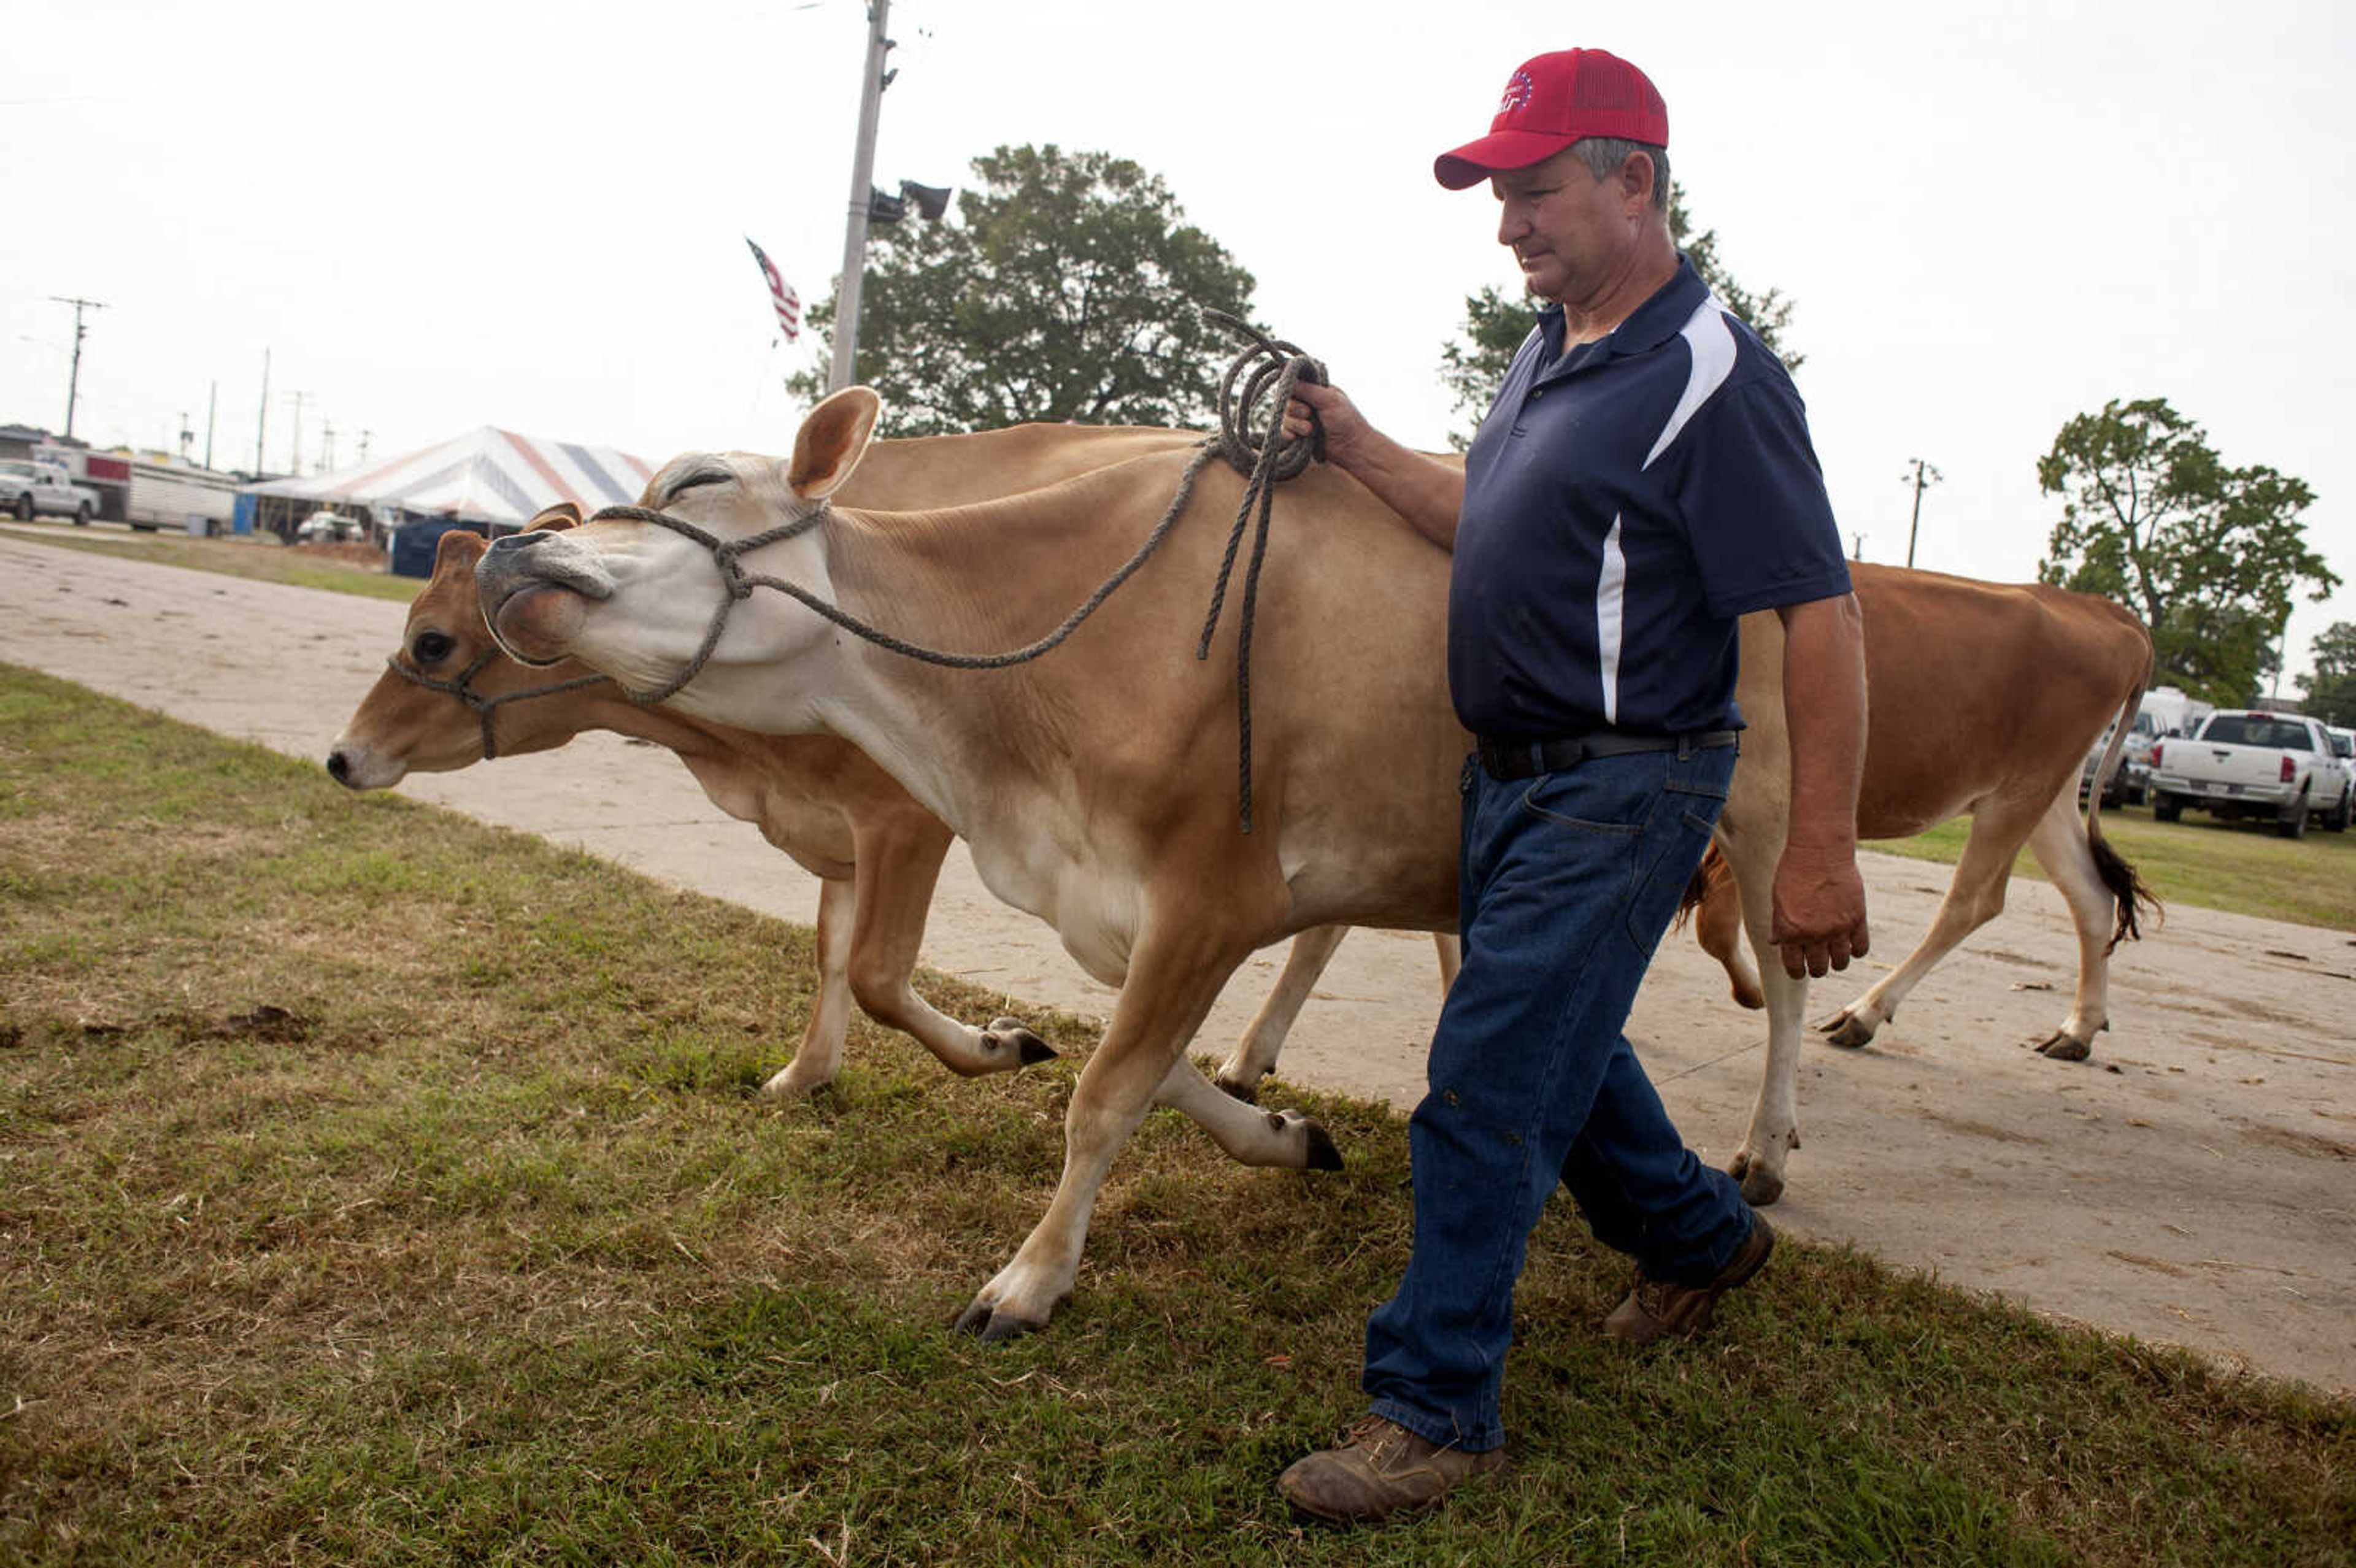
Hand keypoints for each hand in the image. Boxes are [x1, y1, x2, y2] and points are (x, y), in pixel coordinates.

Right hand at [1282, 380, 1369, 466]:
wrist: (1352, 448)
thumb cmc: (1346, 421)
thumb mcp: (1328, 400)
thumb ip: (1308, 389)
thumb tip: (1289, 378)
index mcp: (1316, 391)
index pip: (1295, 384)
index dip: (1291, 389)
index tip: (1295, 395)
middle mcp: (1308, 404)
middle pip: (1287, 402)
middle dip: (1296, 410)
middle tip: (1309, 414)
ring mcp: (1302, 420)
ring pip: (1285, 418)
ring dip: (1295, 424)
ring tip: (1310, 431)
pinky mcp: (1299, 435)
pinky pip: (1284, 432)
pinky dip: (1288, 435)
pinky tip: (1295, 438)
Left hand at [1769, 841, 1868, 979]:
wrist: (1819, 851)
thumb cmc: (1793, 872)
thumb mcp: (1778, 900)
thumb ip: (1778, 925)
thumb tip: (1775, 943)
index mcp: (1790, 932)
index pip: (1794, 967)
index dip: (1797, 972)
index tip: (1801, 970)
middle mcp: (1813, 935)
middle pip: (1819, 968)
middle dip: (1817, 968)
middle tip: (1818, 961)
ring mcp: (1837, 929)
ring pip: (1841, 963)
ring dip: (1837, 962)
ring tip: (1835, 954)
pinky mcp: (1857, 919)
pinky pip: (1861, 948)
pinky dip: (1857, 951)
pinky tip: (1852, 945)